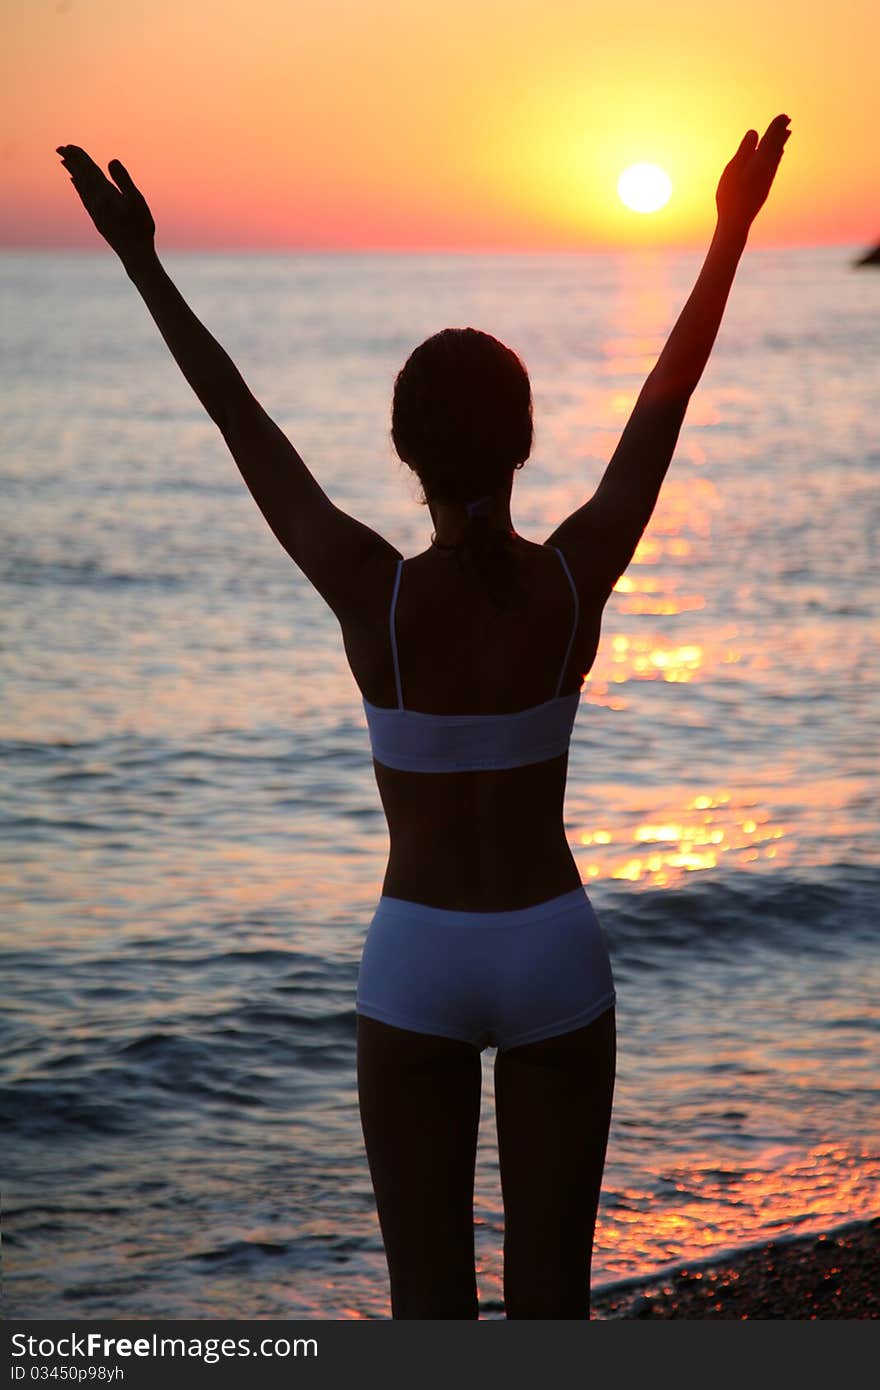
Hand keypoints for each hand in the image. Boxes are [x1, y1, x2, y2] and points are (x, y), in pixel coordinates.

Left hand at [56, 145, 155, 264]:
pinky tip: (77, 184)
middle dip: (71, 162)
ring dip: (73, 173)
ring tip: (65, 163)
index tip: (69, 146)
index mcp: (104, 194)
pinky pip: (84, 198)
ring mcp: (95, 212)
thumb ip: (123, 179)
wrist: (135, 255)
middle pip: (81, 177)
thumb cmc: (140, 227)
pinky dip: (79, 188)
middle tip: (60, 148)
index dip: (79, 158)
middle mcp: (95, 202)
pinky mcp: (98, 220)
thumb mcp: (136, 200)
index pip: (89, 171)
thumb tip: (111, 161)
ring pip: (81, 188)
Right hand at [715, 114, 791, 231]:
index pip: (771, 138)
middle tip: (787, 120)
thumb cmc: (731, 195)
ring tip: (786, 134)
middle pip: (777, 145)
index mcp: (761, 160)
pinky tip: (776, 156)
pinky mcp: (764, 187)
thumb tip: (755, 133)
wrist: (737, 221)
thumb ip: (745, 149)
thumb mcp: (734, 168)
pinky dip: (777, 156)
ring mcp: (767, 178)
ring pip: (777, 156)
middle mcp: (768, 168)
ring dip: (781, 143)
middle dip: (781, 132)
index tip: (783, 116)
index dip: (776, 126)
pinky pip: (774, 165)